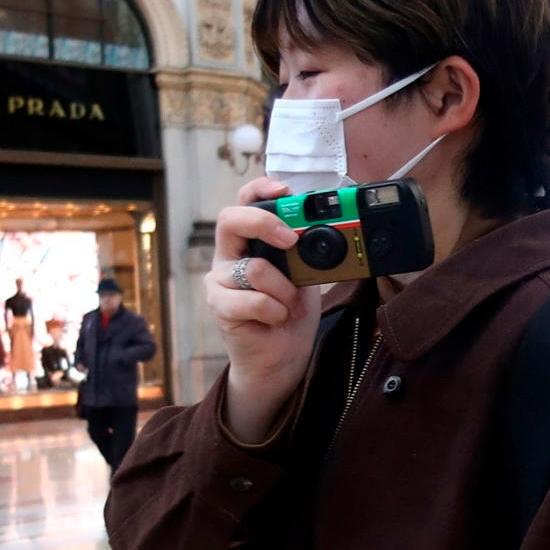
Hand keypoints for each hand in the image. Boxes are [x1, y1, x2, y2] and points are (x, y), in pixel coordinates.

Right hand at [209, 176, 322, 443]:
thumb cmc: (290, 315)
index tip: (284, 189)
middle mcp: (228, 257)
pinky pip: (255, 300)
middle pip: (231, 219)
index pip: (244, 202)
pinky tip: (276, 320)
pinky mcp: (220, 307)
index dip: (260, 189)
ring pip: (255, 269)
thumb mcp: (305, 277)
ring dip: (284, 290)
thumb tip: (330, 232)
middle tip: (290, 240)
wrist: (280, 360)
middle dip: (264, 223)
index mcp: (248, 243)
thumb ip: (307, 254)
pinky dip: (276, 311)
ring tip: (287, 305)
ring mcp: (220, 282)